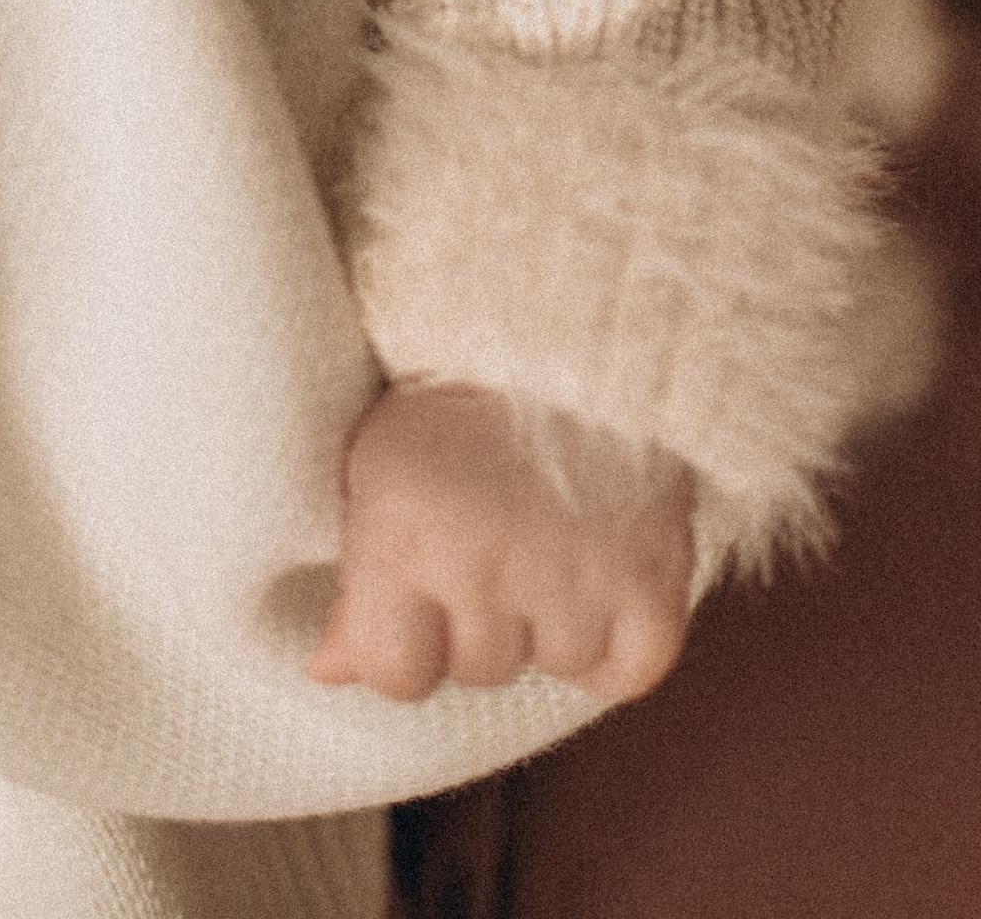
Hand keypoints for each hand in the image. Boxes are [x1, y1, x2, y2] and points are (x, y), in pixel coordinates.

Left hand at [309, 380, 695, 705]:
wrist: (578, 305)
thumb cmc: (462, 375)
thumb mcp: (383, 455)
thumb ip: (357, 575)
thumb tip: (327, 670)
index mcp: (402, 530)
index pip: (395, 674)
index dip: (410, 638)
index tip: (427, 582)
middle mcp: (485, 560)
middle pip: (479, 669)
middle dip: (485, 614)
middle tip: (500, 527)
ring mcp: (575, 572)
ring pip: (555, 664)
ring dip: (555, 617)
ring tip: (554, 530)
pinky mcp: (653, 570)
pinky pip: (633, 669)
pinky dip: (623, 645)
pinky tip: (607, 583)